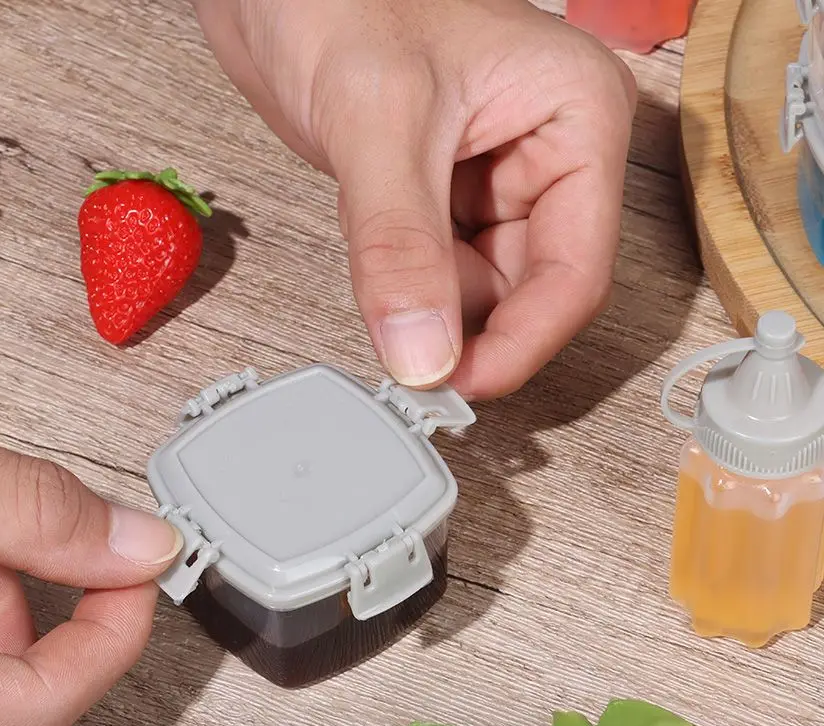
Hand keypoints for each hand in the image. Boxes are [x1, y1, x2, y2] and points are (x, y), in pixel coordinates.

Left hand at [194, 0, 635, 397]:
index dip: (521, 343)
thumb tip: (423, 352)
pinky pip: (433, 277)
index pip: (576, 271)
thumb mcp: (377, 120)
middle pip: (529, 292)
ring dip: (426, 306)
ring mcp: (490, 182)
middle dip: (466, 327)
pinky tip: (371, 252)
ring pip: (477, 293)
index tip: (463, 386)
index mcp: (574, 117)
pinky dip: (401, 289)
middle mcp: (542, 155)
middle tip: (412, 361)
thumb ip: (401, 246)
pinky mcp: (438, 201)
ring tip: (378, 261)